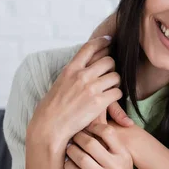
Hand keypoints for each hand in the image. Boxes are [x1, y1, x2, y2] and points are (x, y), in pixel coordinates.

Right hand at [27, 37, 121, 151]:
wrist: (49, 127)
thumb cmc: (52, 109)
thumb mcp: (59, 84)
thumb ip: (73, 74)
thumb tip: (82, 67)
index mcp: (70, 69)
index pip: (89, 48)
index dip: (101, 41)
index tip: (109, 40)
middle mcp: (81, 76)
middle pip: (108, 61)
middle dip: (111, 67)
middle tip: (109, 75)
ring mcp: (91, 88)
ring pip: (116, 76)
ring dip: (115, 83)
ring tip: (109, 89)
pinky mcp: (99, 102)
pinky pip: (118, 93)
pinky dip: (117, 96)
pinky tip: (110, 100)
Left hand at [64, 127, 140, 168]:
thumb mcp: (123, 158)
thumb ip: (111, 144)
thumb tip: (90, 124)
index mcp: (123, 155)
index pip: (108, 132)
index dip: (94, 127)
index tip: (85, 127)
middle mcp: (116, 166)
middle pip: (91, 144)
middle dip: (78, 138)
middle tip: (72, 136)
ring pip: (81, 159)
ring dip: (71, 151)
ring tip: (69, 149)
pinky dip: (69, 166)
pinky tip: (68, 163)